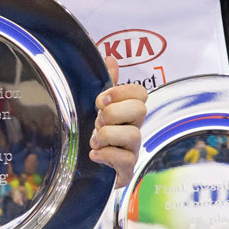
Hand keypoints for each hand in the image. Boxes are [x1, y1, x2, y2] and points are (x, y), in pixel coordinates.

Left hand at [89, 56, 146, 187]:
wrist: (88, 171)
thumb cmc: (97, 136)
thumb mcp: (98, 108)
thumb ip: (106, 84)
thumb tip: (110, 58)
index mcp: (128, 111)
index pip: (140, 93)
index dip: (121, 92)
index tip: (101, 99)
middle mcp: (134, 128)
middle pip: (140, 110)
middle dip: (114, 112)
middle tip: (98, 119)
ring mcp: (133, 149)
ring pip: (133, 135)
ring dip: (107, 135)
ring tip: (94, 139)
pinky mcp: (127, 169)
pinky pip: (125, 159)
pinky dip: (106, 154)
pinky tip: (94, 154)